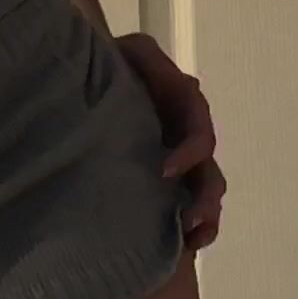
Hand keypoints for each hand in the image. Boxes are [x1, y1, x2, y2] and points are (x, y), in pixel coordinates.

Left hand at [120, 33, 225, 249]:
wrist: (88, 82)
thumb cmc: (110, 66)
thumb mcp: (131, 51)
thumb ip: (147, 57)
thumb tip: (173, 79)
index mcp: (183, 107)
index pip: (199, 131)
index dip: (189, 152)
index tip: (165, 172)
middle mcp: (187, 137)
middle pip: (209, 171)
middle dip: (204, 198)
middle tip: (187, 220)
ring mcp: (180, 161)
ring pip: (206, 193)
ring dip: (205, 217)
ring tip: (190, 238)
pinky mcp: (167, 182)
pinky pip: (191, 207)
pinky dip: (196, 228)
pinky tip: (186, 247)